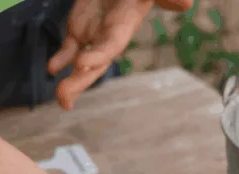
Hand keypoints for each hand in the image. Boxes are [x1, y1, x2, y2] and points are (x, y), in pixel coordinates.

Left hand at [49, 0, 192, 109]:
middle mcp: (109, 35)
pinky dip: (60, 59)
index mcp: (125, 24)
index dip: (98, 55)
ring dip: (70, 80)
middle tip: (64, 98)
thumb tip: (187, 5)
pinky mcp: (78, 29)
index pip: (111, 45)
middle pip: (95, 63)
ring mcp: (92, 34)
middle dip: (80, 81)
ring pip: (80, 61)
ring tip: (59, 95)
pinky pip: (68, 49)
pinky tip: (52, 69)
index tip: (81, 63)